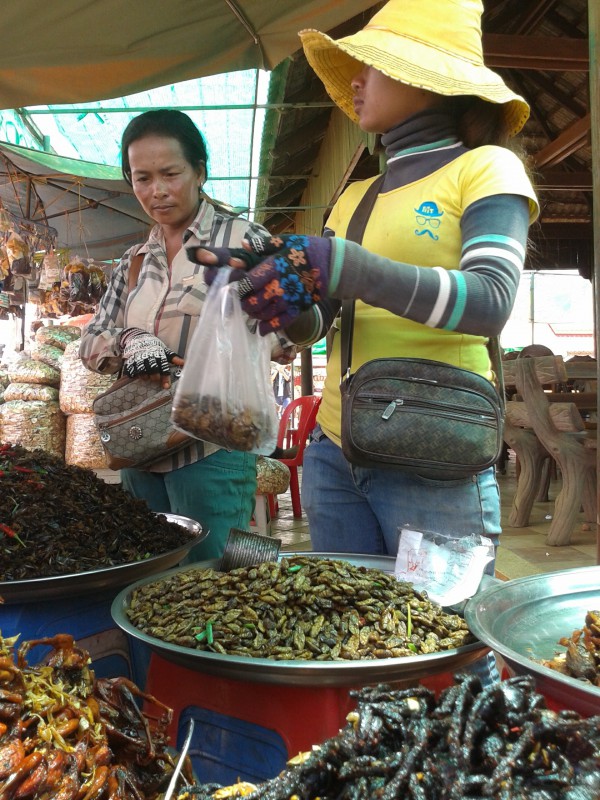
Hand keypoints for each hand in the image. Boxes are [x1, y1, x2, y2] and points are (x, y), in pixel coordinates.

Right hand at [120, 328, 183, 387]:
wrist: (137, 336)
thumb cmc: (153, 345)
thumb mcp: (164, 350)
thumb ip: (173, 358)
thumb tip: (184, 363)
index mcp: (159, 355)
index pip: (163, 367)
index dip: (165, 377)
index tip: (167, 386)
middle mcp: (149, 357)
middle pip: (152, 369)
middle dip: (155, 377)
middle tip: (155, 379)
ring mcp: (139, 359)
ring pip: (142, 371)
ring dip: (144, 376)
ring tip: (146, 378)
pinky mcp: (130, 360)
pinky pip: (131, 369)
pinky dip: (132, 373)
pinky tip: (134, 375)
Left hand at [188, 234, 331, 333]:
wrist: (332, 265)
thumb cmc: (307, 250)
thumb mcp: (286, 241)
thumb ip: (263, 245)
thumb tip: (243, 244)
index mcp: (274, 267)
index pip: (249, 283)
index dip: (241, 288)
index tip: (239, 288)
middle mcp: (279, 286)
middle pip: (254, 302)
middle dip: (245, 304)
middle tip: (244, 302)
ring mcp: (289, 300)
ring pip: (264, 315)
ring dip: (254, 315)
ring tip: (252, 311)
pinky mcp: (298, 309)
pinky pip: (280, 323)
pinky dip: (268, 328)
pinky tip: (261, 330)